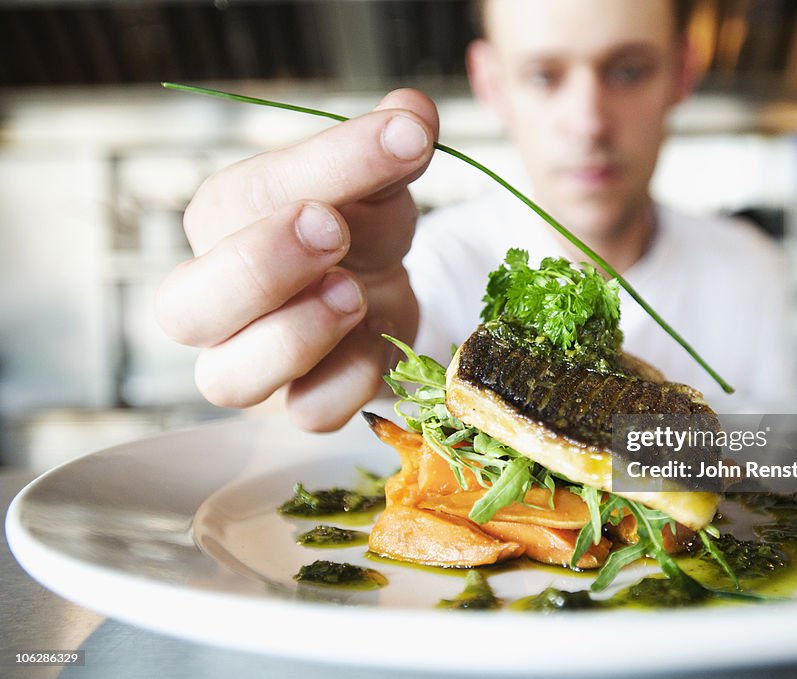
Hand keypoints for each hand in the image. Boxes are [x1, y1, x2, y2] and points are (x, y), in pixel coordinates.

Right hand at [157, 89, 438, 430]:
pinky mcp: (299, 406)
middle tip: (333, 230)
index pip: (244, 196)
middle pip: (185, 307)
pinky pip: (307, 414)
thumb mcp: (377, 178)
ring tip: (354, 293)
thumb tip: (414, 111)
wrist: (383, 285)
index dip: (324, 168)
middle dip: (259, 267)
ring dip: (296, 336)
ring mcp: (252, 362)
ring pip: (227, 379)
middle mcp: (217, 299)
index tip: (403, 140)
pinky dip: (348, 382)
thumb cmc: (358, 226)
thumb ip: (391, 145)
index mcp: (224, 220)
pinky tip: (380, 341)